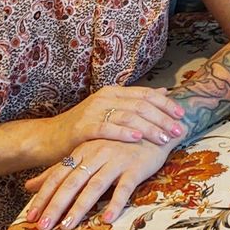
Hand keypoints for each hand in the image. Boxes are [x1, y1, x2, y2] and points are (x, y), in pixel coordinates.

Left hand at [23, 136, 170, 229]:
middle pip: (72, 182)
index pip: (57, 176)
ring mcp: (117, 160)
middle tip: (43, 227)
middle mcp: (97, 155)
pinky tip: (108, 218)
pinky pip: (125, 187)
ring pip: (95, 186)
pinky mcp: (136, 167)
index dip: (43, 197)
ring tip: (67, 226)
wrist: (155, 127)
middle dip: (56, 206)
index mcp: (82, 152)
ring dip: (80, 207)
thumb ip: (59, 169)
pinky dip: (116, 202)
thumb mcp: (86, 153)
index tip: (30, 218)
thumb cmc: (118, 143)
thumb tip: (29, 186)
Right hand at [47, 85, 185, 158]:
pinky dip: (123, 132)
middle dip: (162, 118)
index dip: (166, 104)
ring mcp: (93, 111)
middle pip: (141, 105)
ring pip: (128, 116)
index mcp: (114, 92)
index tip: (182, 115)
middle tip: (178, 129)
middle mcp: (105, 97)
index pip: (146, 94)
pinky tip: (137, 138)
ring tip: (164, 137)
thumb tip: (164, 91)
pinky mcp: (82, 127)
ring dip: (149, 127)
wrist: (48, 138)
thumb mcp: (111, 111)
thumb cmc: (83, 128)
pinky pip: (106, 128)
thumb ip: (136, 101)